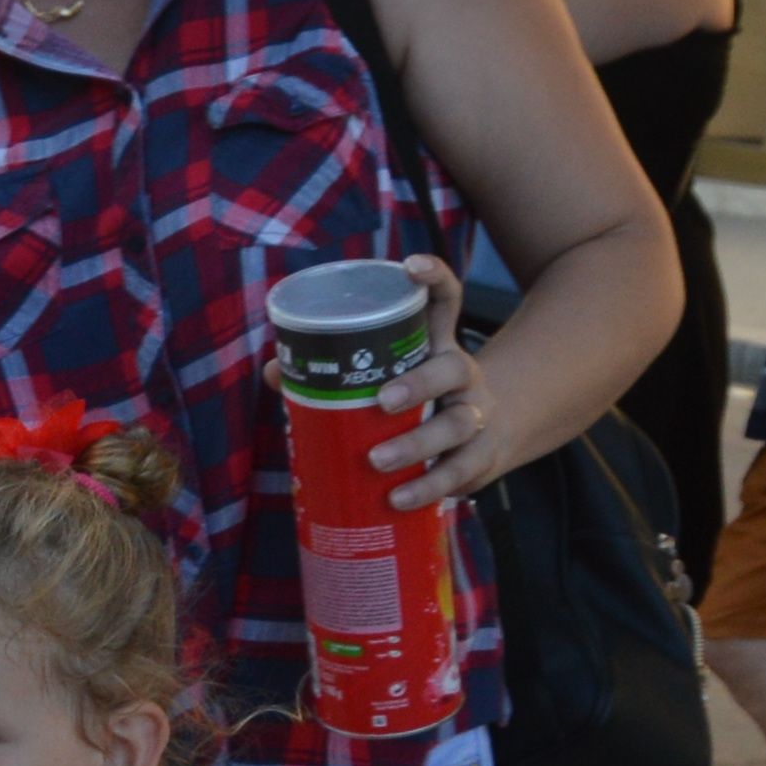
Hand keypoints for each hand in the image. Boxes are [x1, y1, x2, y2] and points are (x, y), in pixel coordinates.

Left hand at [361, 250, 505, 511]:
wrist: (487, 438)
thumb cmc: (420, 402)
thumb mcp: (390, 379)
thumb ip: (336, 373)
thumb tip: (278, 371)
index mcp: (438, 346)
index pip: (446, 301)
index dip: (433, 278)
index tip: (409, 267)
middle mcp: (464, 375)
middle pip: (454, 368)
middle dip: (420, 383)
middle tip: (382, 400)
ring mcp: (478, 416)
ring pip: (458, 424)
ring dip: (417, 443)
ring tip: (378, 461)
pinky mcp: (481, 457)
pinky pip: (459, 472)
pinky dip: (428, 488)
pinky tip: (398, 498)